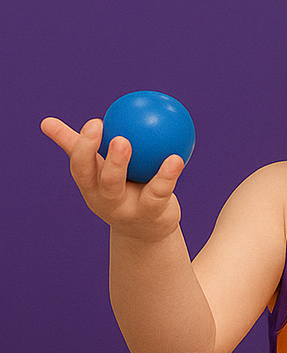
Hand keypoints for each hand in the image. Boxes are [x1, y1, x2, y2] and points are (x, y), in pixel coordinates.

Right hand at [40, 115, 184, 239]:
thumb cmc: (120, 189)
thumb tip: (45, 122)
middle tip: (111, 133)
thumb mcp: (99, 169)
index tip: (94, 123)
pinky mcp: (151, 214)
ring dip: (125, 166)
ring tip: (130, 142)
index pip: (80, 166)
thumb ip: (77, 145)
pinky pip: (159, 192)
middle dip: (100, 157)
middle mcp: (105, 200)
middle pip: (99, 179)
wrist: (145, 230)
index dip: (83, 146)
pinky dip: (168, 175)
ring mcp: (127, 210)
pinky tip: (176, 157)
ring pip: (125, 188)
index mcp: (91, 186)